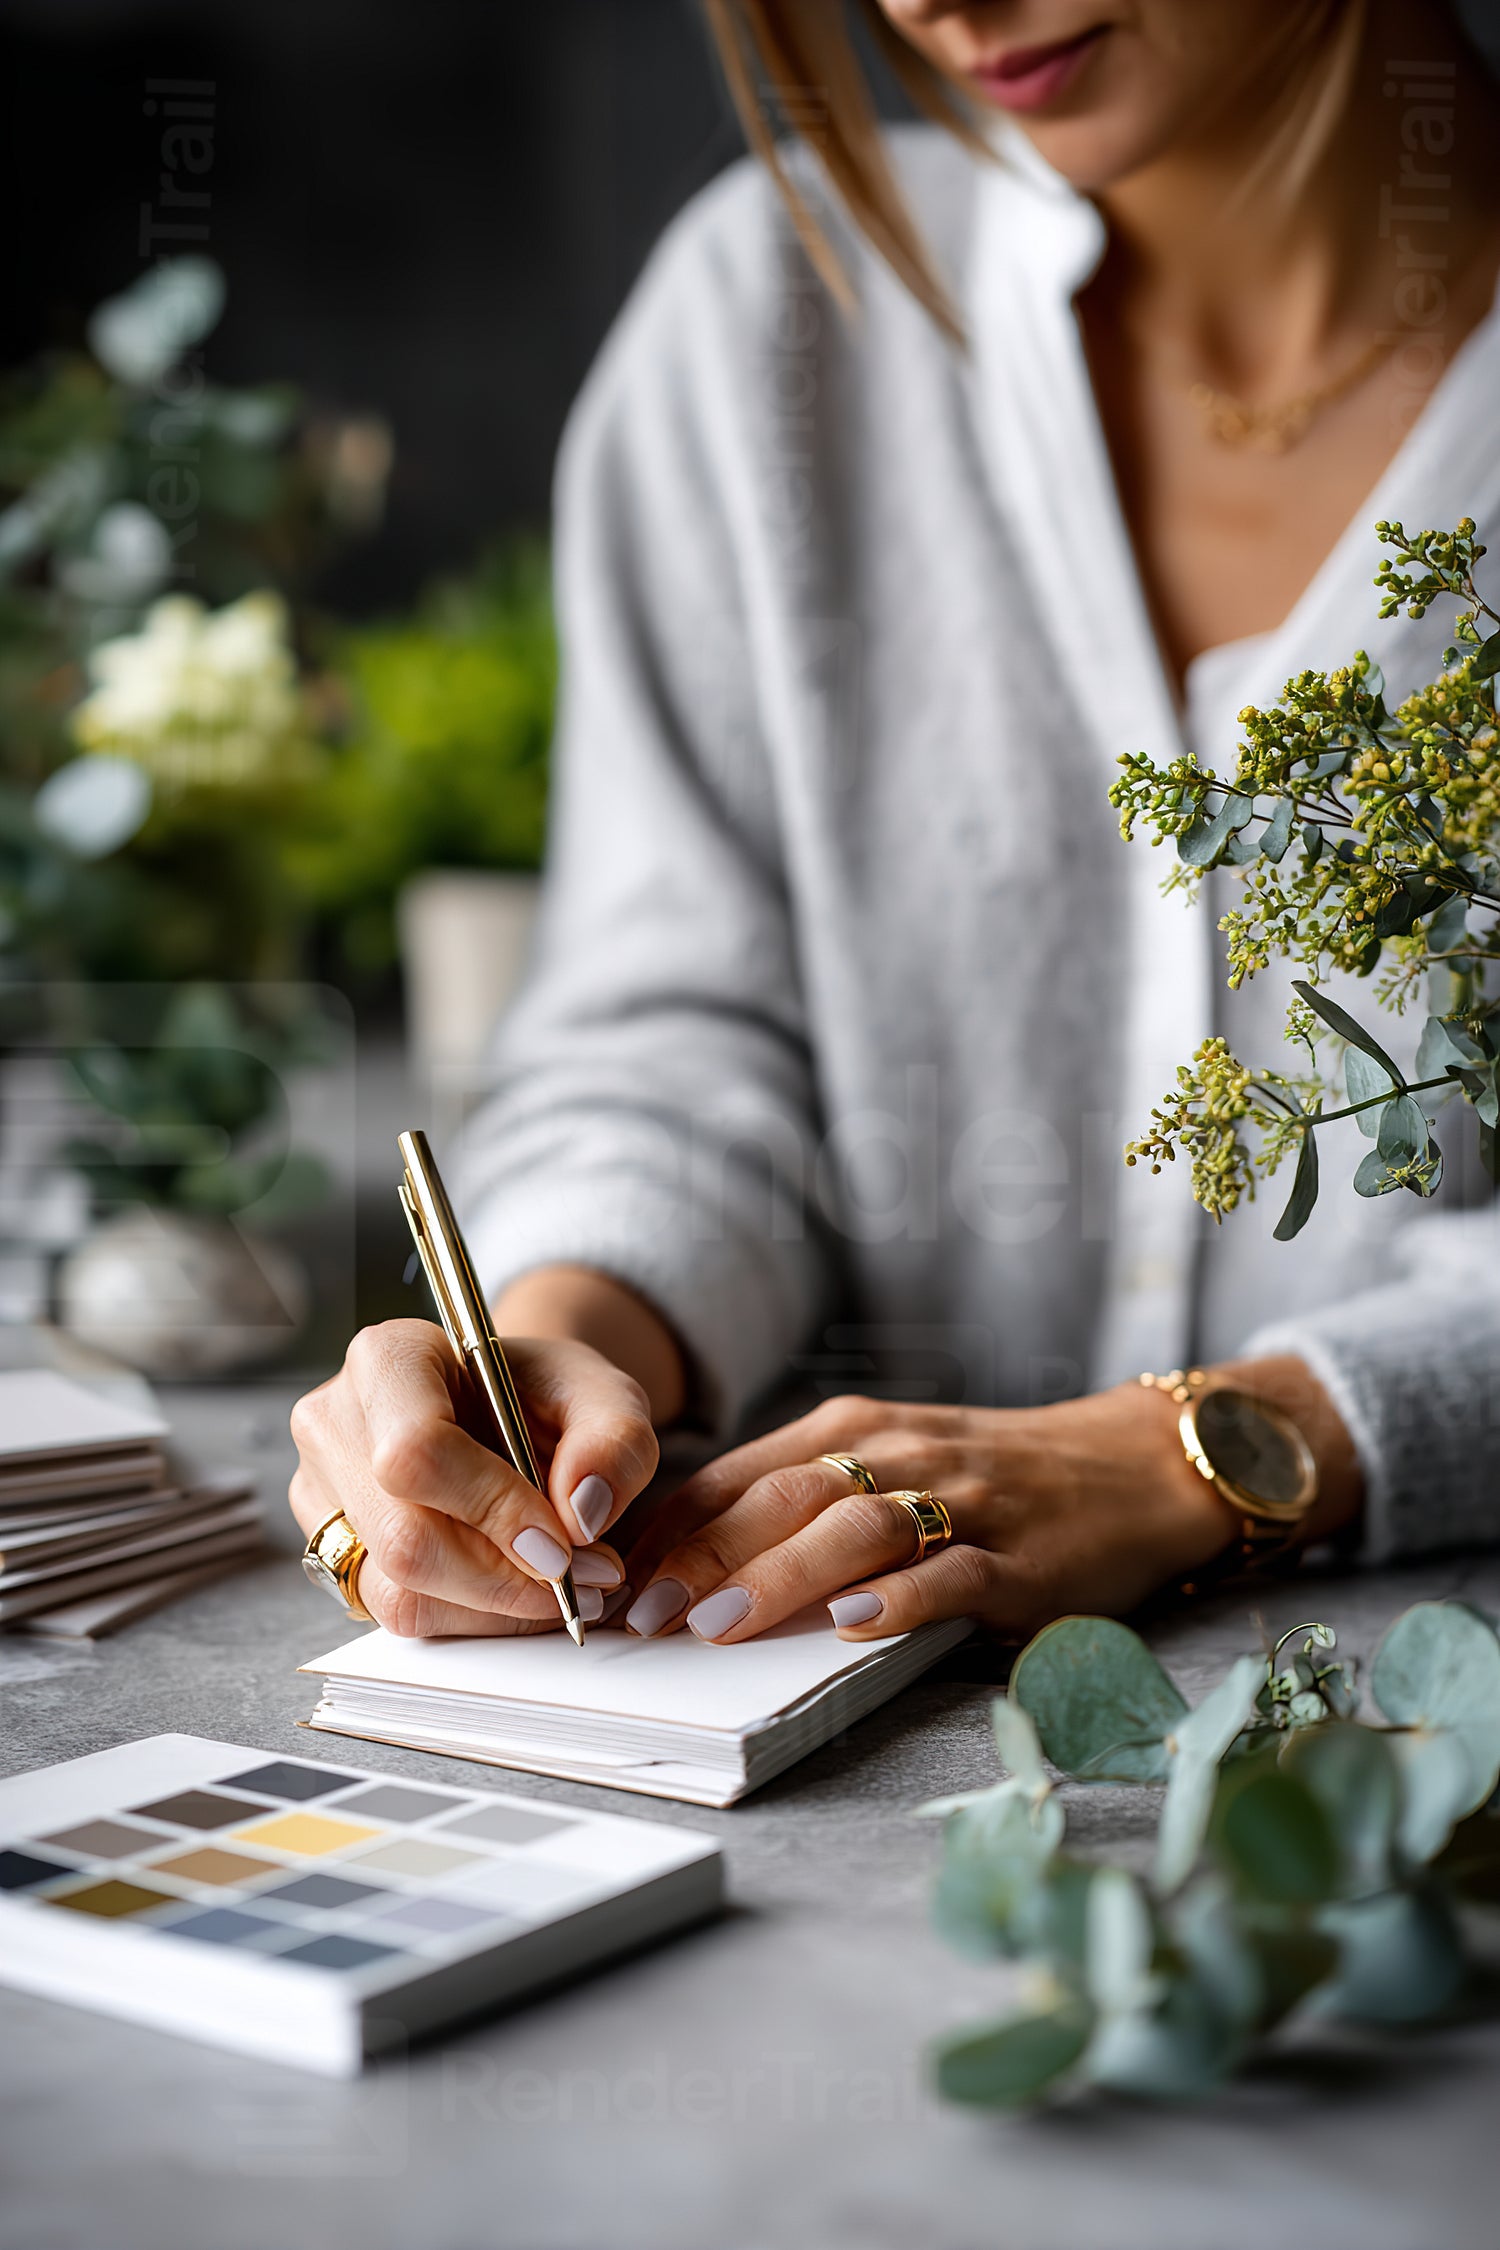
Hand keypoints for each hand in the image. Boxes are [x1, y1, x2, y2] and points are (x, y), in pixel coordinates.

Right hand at [288, 1319, 658, 1636]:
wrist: (512, 1411)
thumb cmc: (546, 1393)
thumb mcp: (604, 1395)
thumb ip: (614, 1441)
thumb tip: (582, 1512)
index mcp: (388, 1358)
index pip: (416, 1452)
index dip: (493, 1509)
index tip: (562, 1545)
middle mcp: (334, 1423)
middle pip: (404, 1538)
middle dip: (505, 1577)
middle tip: (584, 1579)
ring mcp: (321, 1492)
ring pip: (397, 1591)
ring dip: (494, 1607)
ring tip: (565, 1587)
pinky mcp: (333, 1550)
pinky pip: (399, 1612)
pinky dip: (473, 1617)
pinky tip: (521, 1592)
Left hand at [618, 1359, 1360, 1645]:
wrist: (1132, 1467)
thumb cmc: (994, 1475)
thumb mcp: (891, 1462)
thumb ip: (808, 1499)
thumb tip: (695, 1561)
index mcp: (854, 1431)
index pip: (739, 1476)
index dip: (671, 1528)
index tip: (611, 1577)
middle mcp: (899, 1453)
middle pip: (781, 1499)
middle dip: (701, 1556)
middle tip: (641, 1612)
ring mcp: (962, 1501)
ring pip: (854, 1530)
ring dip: (778, 1577)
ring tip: (718, 1624)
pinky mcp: (1019, 1556)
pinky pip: (951, 1573)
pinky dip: (899, 1598)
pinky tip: (854, 1624)